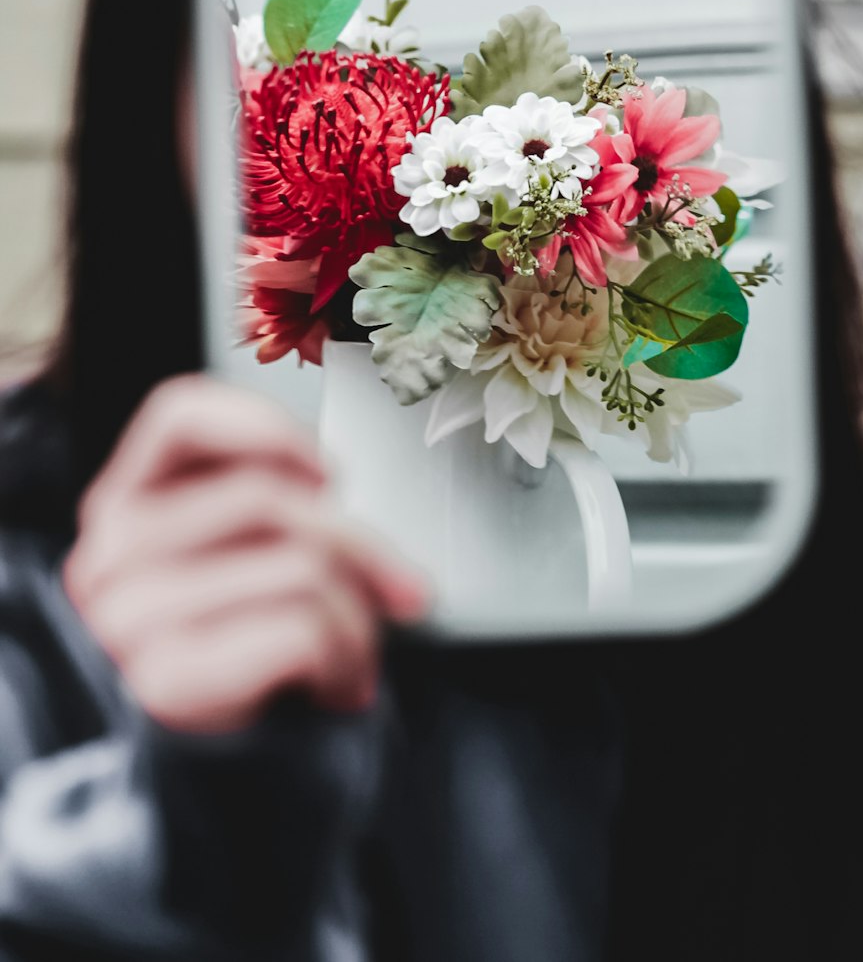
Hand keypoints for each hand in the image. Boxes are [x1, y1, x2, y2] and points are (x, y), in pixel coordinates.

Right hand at [63, 374, 426, 733]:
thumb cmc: (237, 667)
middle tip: (399, 590)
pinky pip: (303, 628)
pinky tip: (335, 687)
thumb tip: (339, 488)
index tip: (329, 472)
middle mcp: (110, 557)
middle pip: (271, 495)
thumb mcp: (234, 568)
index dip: (264, 425)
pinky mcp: (166, 682)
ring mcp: (129, 621)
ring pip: (301, 564)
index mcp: (122, 508)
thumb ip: (264, 510)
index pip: (179, 415)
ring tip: (352, 655)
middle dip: (362, 547)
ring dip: (359, 617)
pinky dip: (346, 660)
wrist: (213, 800)